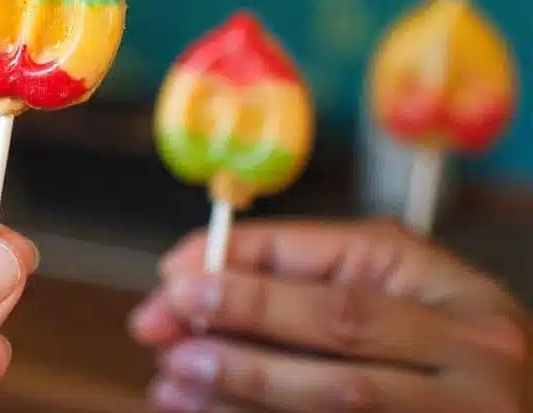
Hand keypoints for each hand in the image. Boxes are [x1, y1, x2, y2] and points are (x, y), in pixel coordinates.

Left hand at [129, 219, 528, 412]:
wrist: (510, 402)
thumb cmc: (431, 326)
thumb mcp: (386, 273)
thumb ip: (295, 262)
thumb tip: (187, 271)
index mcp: (458, 302)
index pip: (338, 287)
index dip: (248, 284)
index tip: (175, 279)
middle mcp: (470, 369)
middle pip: (337, 348)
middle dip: (240, 330)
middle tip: (161, 324)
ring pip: (331, 409)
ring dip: (237, 390)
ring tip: (170, 376)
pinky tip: (206, 412)